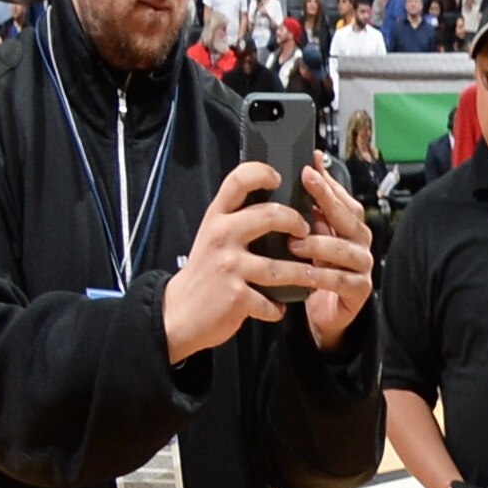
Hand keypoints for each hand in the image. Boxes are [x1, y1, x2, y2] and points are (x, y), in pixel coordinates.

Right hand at [163, 162, 318, 360]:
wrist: (178, 315)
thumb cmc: (206, 272)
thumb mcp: (214, 238)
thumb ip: (238, 219)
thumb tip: (280, 201)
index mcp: (216, 219)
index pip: (238, 181)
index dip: (262, 172)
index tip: (280, 178)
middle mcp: (221, 237)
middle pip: (270, 215)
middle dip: (297, 222)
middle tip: (305, 232)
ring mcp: (229, 266)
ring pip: (281, 266)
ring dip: (302, 274)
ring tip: (309, 275)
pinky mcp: (237, 296)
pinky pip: (272, 301)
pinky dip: (277, 307)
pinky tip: (276, 306)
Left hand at [285, 163, 375, 349]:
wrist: (322, 314)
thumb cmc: (313, 272)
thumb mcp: (308, 239)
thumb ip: (307, 212)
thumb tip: (301, 172)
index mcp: (348, 228)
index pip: (343, 199)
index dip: (328, 182)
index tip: (309, 166)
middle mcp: (360, 243)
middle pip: (349, 218)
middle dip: (327, 199)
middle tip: (306, 183)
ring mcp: (362, 266)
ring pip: (347, 250)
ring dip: (320, 245)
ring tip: (295, 244)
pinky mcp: (360, 291)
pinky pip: (343, 281)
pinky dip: (323, 277)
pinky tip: (305, 274)